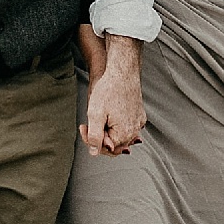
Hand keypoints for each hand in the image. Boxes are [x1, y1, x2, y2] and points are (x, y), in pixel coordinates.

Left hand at [80, 34, 145, 157]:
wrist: (122, 71)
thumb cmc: (108, 90)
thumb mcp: (95, 114)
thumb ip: (95, 136)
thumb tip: (94, 152)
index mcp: (123, 134)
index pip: (104, 149)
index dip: (91, 140)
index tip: (83, 126)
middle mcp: (134, 131)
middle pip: (114, 144)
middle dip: (99, 136)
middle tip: (88, 123)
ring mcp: (139, 123)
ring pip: (120, 135)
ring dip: (108, 130)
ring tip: (99, 117)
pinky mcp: (140, 115)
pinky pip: (128, 126)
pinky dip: (118, 124)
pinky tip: (110, 115)